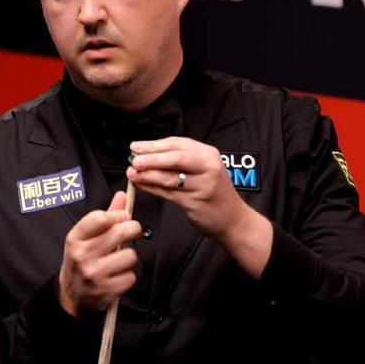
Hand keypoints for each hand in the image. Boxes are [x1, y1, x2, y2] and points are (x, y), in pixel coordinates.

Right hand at [58, 191, 141, 315]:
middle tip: (133, 231)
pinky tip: (116, 275)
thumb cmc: (80, 260)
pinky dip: (127, 276)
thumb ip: (105, 216)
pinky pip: (131, 276)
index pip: (100, 218)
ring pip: (130, 256)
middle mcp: (83, 255)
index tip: (124, 217)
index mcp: (76, 239)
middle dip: (133, 229)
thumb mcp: (85, 237)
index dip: (119, 214)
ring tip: (118, 260)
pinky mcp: (106, 290)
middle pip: (120, 233)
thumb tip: (122, 196)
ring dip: (129, 257)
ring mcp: (94, 273)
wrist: (72, 294)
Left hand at [126, 137, 272, 276]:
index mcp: (208, 154)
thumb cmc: (215, 193)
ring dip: (147, 174)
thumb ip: (181, 162)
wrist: (233, 219)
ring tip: (132, 173)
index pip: (177, 144)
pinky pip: (168, 193)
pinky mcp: (195, 202)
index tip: (136, 146)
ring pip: (169, 176)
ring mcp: (203, 184)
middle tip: (133, 159)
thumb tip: (148, 155)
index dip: (154, 144)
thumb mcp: (203, 170)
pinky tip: (141, 185)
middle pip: (174, 157)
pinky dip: (152, 188)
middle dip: (150, 157)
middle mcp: (208, 166)